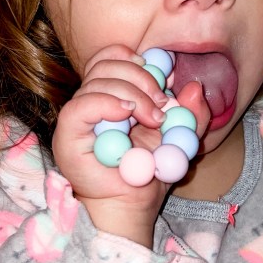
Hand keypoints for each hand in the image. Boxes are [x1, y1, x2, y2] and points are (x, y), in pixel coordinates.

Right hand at [52, 44, 209, 245]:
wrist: (132, 206)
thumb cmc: (149, 174)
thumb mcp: (180, 140)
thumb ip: (191, 115)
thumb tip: (194, 87)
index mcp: (111, 95)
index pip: (112, 56)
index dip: (135, 58)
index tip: (163, 75)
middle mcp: (91, 100)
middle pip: (107, 63)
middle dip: (142, 77)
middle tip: (163, 104)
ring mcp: (78, 115)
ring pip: (97, 80)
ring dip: (133, 94)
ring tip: (154, 120)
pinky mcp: (68, 132)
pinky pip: (81, 105)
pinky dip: (107, 102)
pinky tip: (127, 113)